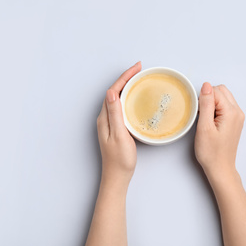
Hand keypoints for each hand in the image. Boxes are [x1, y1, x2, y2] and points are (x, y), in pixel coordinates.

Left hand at [97, 62, 141, 184]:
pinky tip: (135, 98)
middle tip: (140, 69)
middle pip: (115, 91)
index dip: (125, 77)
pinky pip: (121, 106)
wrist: (117, 177)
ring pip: (118, 98)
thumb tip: (111, 92)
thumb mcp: (119, 135)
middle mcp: (105, 118)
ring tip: (138, 78)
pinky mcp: (115, 127)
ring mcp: (109, 122)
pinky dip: (128, 97)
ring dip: (127, 86)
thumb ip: (115, 114)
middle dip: (127, 78)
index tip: (137, 68)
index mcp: (105, 117)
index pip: (114, 90)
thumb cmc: (120, 160)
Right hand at [194, 82, 244, 177]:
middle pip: (221, 91)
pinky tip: (210, 123)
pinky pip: (224, 106)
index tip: (200, 114)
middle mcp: (238, 112)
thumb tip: (206, 85)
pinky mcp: (234, 121)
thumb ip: (206, 104)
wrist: (220, 168)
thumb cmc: (211, 152)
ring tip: (206, 121)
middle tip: (202, 116)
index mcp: (231, 112)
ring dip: (212, 104)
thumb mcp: (204, 127)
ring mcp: (237, 117)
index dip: (203, 99)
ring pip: (223, 98)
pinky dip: (215, 110)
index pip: (215, 91)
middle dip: (209, 98)